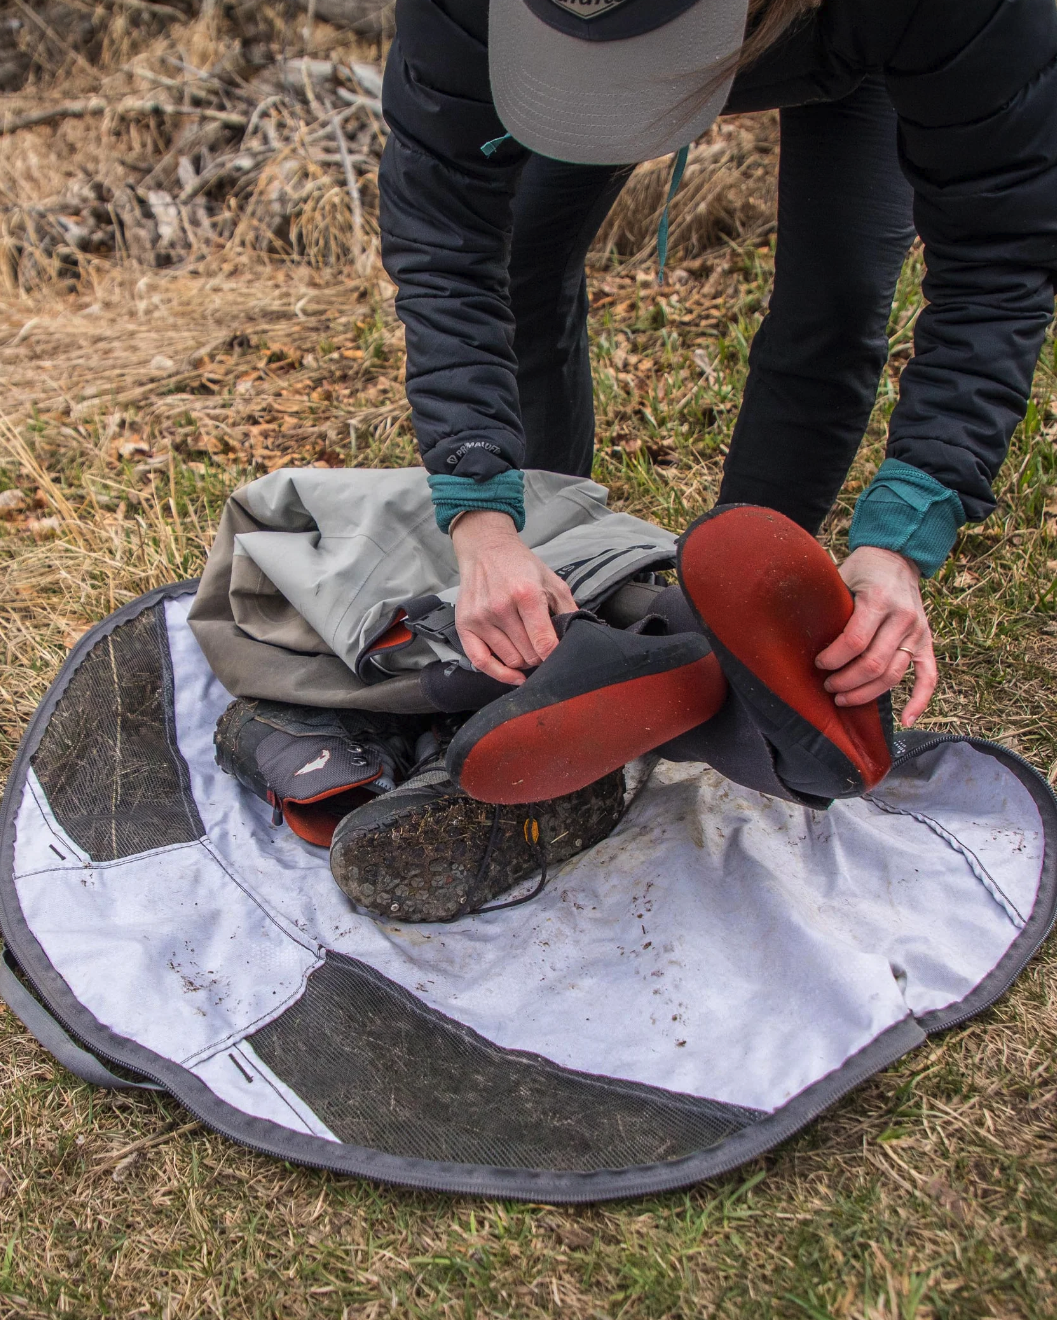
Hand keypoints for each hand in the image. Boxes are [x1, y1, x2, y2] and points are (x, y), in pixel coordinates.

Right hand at [451, 510, 576, 685]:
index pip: (544, 642)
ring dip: (523, 660)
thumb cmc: (520, 566)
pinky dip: (500, 673)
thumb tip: (577, 637)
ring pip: (511, 660)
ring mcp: (480, 617)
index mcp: (526, 594)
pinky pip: (481, 662)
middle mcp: (500, 607)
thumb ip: (569, 609)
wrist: (486, 549)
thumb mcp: (552, 581)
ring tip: (526, 645)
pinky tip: (514, 675)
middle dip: (540, 655)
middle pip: (529, 655)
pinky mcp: (465, 625)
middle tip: (542, 645)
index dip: (555, 655)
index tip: (559, 656)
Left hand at [815, 546, 936, 727]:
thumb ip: (828, 605)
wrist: (896, 557)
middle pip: (873, 664)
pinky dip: (920, 700)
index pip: (855, 642)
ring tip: (843, 699)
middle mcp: (903, 617)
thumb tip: (799, 636)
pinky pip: (929, 675)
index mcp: (879, 600)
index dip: (833, 659)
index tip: (818, 664)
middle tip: (827, 686)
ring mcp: (917, 632)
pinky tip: (907, 719)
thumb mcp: (841, 577)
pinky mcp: (926, 641)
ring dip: (866, 693)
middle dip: (846, 681)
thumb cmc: (861, 569)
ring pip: (894, 675)